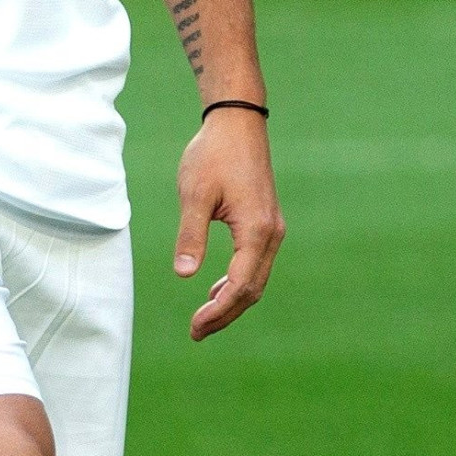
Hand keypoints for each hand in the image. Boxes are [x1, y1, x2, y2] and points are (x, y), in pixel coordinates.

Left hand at [170, 107, 282, 341]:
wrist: (237, 123)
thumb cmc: (214, 154)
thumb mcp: (194, 194)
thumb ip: (190, 236)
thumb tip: (183, 275)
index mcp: (255, 230)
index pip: (240, 285)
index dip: (218, 311)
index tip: (195, 327)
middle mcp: (270, 234)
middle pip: (252, 290)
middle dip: (225, 314)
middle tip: (196, 332)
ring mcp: (272, 228)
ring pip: (256, 279)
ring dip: (232, 301)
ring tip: (204, 318)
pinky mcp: (266, 223)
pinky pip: (256, 264)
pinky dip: (238, 282)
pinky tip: (217, 288)